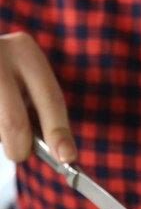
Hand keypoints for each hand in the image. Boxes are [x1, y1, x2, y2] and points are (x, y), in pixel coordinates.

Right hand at [0, 31, 75, 162]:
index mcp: (25, 51)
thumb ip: (41, 111)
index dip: (59, 133)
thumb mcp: (26, 82)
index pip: (51, 99)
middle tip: (20, 153)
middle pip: (13, 121)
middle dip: (20, 147)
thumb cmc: (6, 80)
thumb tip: (62, 152)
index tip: (66, 157)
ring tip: (0, 125)